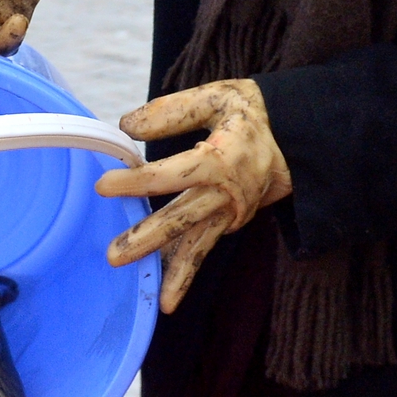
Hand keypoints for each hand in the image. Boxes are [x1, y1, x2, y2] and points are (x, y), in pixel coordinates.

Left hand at [97, 79, 292, 313]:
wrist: (294, 139)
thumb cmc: (248, 114)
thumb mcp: (218, 97)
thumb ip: (172, 110)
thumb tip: (126, 126)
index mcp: (223, 157)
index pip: (174, 172)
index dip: (139, 181)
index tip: (103, 186)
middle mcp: (228, 192)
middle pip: (184, 218)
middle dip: (149, 238)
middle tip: (114, 256)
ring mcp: (230, 213)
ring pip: (198, 244)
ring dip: (174, 272)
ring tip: (157, 300)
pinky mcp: (228, 224)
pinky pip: (203, 248)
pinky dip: (186, 273)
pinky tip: (167, 298)